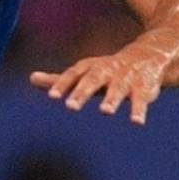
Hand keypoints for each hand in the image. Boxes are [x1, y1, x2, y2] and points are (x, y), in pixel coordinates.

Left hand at [29, 39, 170, 125]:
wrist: (147, 57)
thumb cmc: (107, 69)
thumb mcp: (83, 72)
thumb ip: (59, 79)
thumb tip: (31, 79)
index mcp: (90, 67)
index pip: (72, 75)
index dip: (62, 84)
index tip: (52, 96)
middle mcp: (107, 71)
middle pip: (93, 80)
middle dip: (82, 92)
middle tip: (70, 107)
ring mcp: (125, 78)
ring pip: (118, 89)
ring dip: (112, 99)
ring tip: (105, 112)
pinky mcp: (144, 88)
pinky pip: (141, 100)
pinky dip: (139, 110)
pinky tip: (136, 122)